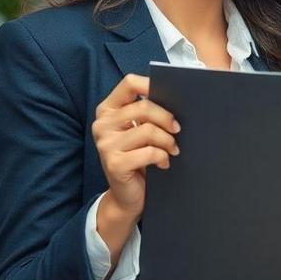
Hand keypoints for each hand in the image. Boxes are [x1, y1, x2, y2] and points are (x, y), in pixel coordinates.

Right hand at [91, 74, 179, 220]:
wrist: (127, 196)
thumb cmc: (138, 158)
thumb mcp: (141, 131)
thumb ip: (148, 113)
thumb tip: (178, 97)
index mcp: (108, 110)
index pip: (129, 83)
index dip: (151, 84)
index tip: (172, 94)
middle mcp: (102, 124)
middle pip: (143, 107)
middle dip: (167, 118)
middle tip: (178, 129)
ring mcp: (105, 144)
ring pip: (148, 130)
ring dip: (167, 141)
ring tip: (173, 149)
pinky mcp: (113, 163)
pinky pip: (148, 152)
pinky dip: (162, 157)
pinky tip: (163, 163)